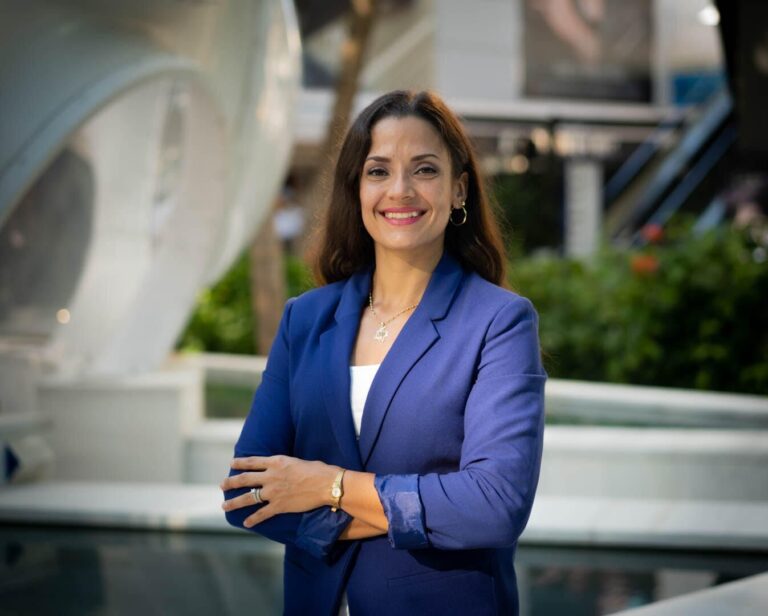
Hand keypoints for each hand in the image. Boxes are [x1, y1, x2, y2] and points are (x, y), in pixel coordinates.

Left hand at [220, 455, 339, 526]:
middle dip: (231, 482)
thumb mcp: (297, 461)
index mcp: (276, 462)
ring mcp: (273, 492)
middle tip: (222, 486)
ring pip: (248, 497)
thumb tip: (282, 469)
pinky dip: (253, 519)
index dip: (240, 463)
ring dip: (234, 503)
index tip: (232, 463)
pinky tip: (246, 523)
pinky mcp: (279, 506)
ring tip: (224, 506)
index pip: (252, 462)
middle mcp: (271, 476)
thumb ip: (285, 465)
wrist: (326, 484)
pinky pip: (262, 514)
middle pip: (245, 479)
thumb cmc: (317, 470)